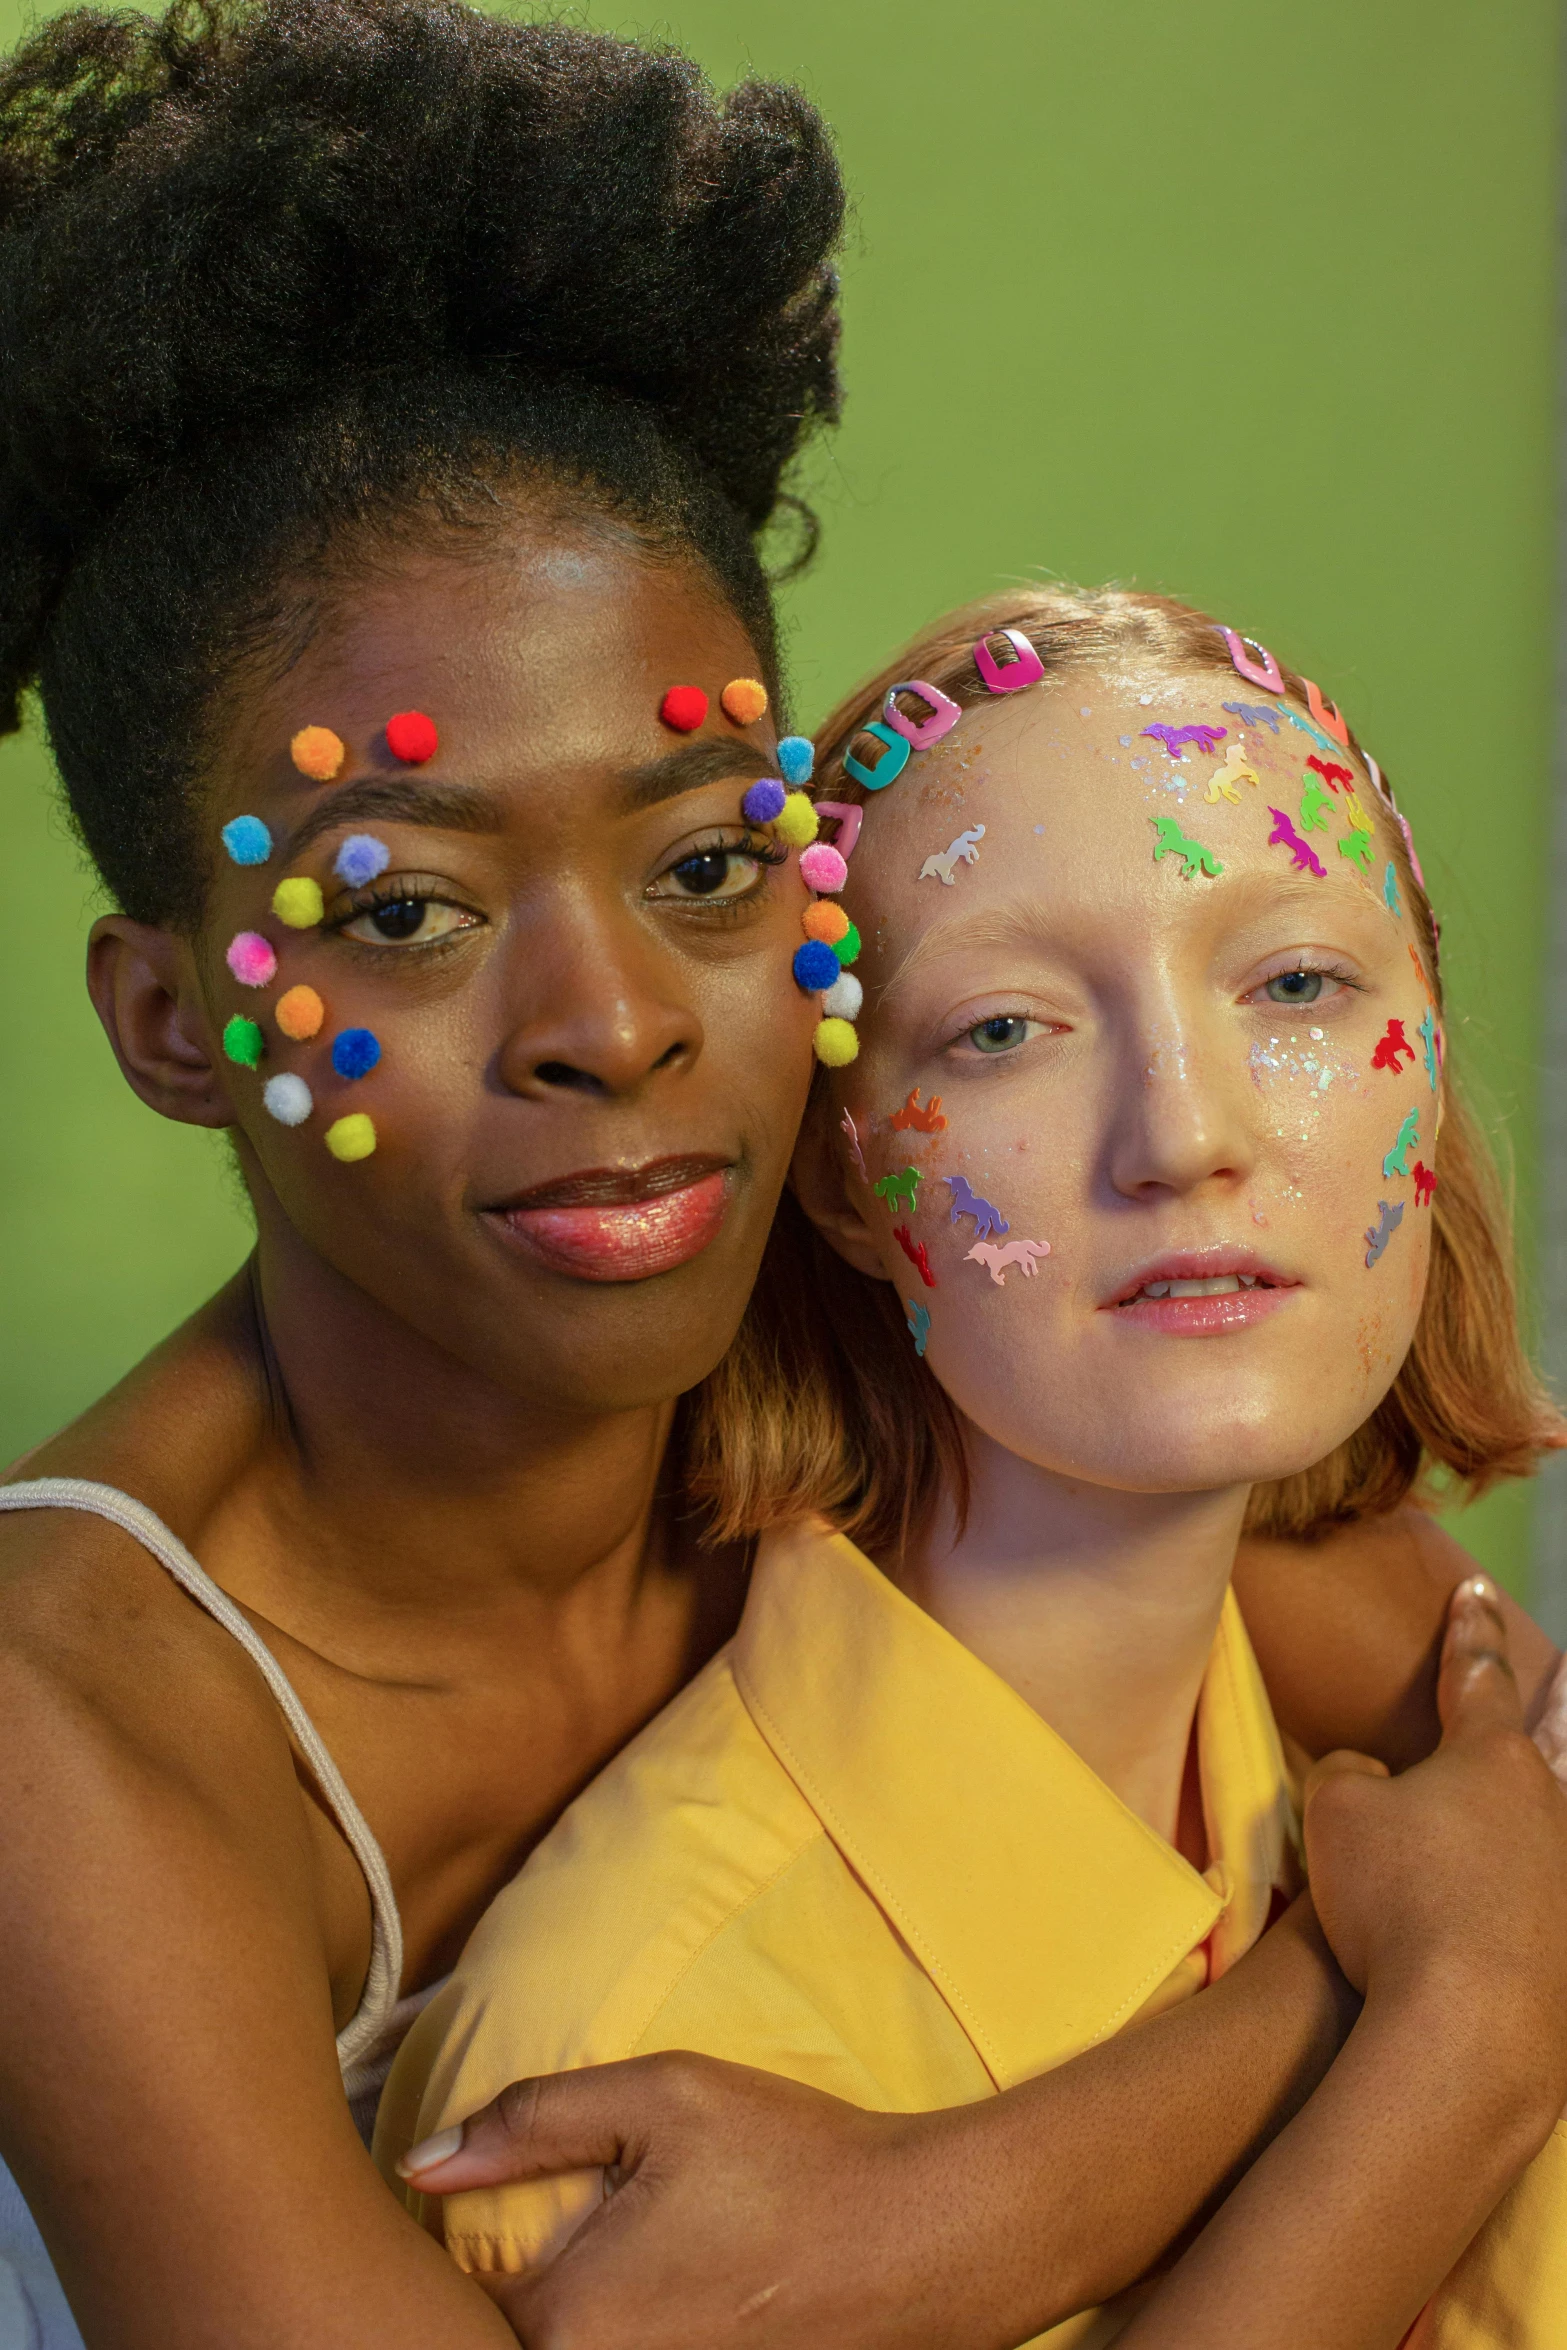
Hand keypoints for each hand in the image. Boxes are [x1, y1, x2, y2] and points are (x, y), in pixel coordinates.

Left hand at [400, 2054, 966, 2349]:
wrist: (929, 2241)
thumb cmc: (797, 2159)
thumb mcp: (664, 2097)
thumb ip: (530, 2119)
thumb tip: (420, 2161)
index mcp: (569, 2321)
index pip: (457, 2295)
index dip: (459, 2242)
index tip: (488, 2196)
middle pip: (512, 2338)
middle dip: (512, 2289)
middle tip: (555, 2229)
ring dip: (574, 2313)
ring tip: (632, 2252)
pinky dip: (633, 2333)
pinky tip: (675, 2286)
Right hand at [1303, 1575, 1566, 2115]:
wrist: (1469, 2029)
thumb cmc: (1396, 1901)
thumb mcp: (1337, 1814)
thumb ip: (1351, 1776)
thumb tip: (1373, 1781)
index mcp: (1491, 1760)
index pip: (1476, 1675)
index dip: (1469, 1630)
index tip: (1474, 1588)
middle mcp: (1551, 1812)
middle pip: (1559, 1742)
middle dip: (1563, 1705)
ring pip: (1560, 1824)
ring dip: (1552, 1800)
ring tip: (1554, 1773)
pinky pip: (1554, 1902)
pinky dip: (1543, 1892)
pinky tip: (1534, 1903)